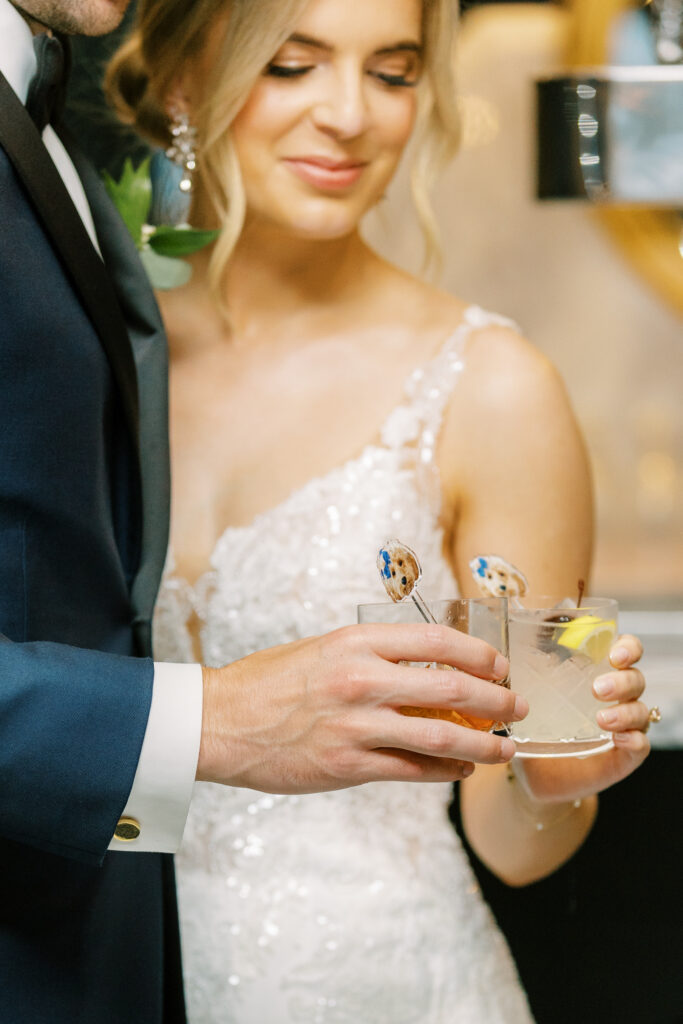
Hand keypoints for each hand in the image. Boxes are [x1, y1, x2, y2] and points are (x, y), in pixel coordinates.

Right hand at [197, 623, 527, 793]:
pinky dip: (446, 772)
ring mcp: (356, 725)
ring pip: (440, 737)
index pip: (438, 641)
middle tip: (516, 708)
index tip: (499, 666)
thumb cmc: (270, 681)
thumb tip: (431, 670)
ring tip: (505, 750)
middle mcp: (361, 679)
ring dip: (483, 745)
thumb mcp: (325, 649)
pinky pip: (413, 771)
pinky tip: (462, 771)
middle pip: (451, 689)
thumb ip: (374, 656)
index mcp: (356, 642)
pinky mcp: (347, 765)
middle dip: (495, 701)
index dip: (479, 654)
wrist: (221, 721)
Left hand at [514, 633, 649, 803]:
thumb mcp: (527, 694)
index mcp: (596, 673)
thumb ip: (524, 669)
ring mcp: (622, 726)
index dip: (628, 647)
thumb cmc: (532, 724)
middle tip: (596, 689)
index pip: (625, 651)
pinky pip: (641, 745)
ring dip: (626, 711)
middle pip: (635, 679)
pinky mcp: (623, 756)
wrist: (532, 771)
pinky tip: (619, 738)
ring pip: (641, 710)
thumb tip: (502, 648)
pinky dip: (635, 740)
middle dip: (622, 681)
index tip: (615, 654)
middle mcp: (616, 697)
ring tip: (601, 719)